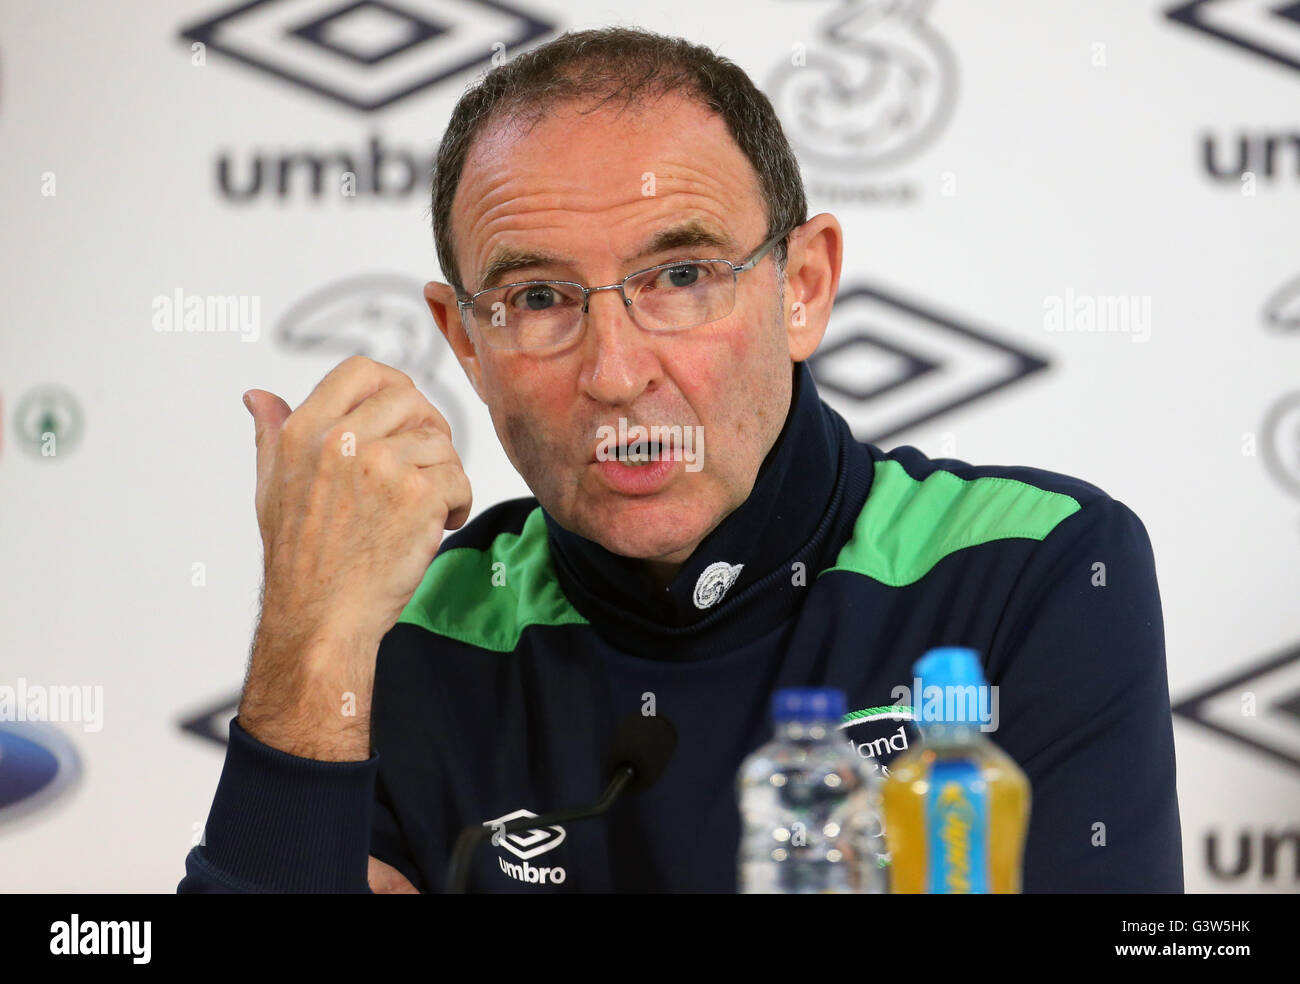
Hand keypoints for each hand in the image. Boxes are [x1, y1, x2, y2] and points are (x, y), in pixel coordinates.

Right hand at [237, 355, 471, 758]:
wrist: (320, 618)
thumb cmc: (299, 559)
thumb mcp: (271, 487)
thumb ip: (271, 434)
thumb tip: (258, 396)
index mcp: (305, 432)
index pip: (362, 371)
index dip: (392, 387)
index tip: (403, 417)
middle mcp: (342, 442)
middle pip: (410, 399)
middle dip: (427, 428)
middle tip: (425, 465)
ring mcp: (382, 467)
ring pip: (441, 443)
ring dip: (443, 473)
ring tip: (425, 508)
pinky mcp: (418, 497)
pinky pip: (459, 480)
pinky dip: (459, 505)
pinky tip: (439, 527)